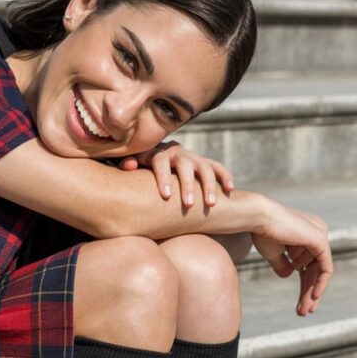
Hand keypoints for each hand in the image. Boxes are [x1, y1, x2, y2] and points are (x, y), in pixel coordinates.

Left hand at [115, 141, 234, 208]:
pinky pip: (217, 167)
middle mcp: (177, 152)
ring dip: (209, 185)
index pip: (160, 162)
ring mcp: (192, 157)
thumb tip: (127, 166)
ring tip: (210, 204)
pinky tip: (230, 189)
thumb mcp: (133, 164)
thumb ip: (127, 163)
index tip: (165, 196)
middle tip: (189, 204)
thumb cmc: (140, 167)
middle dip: (188, 185)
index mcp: (158, 152)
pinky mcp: (204, 162)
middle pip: (185, 166)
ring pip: (204, 168)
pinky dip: (225, 176)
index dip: (163, 177)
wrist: (154, 156)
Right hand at [252, 202, 332, 315]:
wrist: (256, 218)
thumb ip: (283, 263)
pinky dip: (320, 283)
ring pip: (320, 272)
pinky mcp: (319, 240)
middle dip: (309, 293)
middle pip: (316, 270)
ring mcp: (319, 235)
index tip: (300, 305)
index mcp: (307, 234)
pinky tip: (314, 296)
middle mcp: (317, 232)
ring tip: (304, 310)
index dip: (305, 286)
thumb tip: (288, 275)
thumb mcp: (273, 252)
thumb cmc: (260, 231)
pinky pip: (325, 267)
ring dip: (311, 293)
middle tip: (304, 312)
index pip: (309, 265)